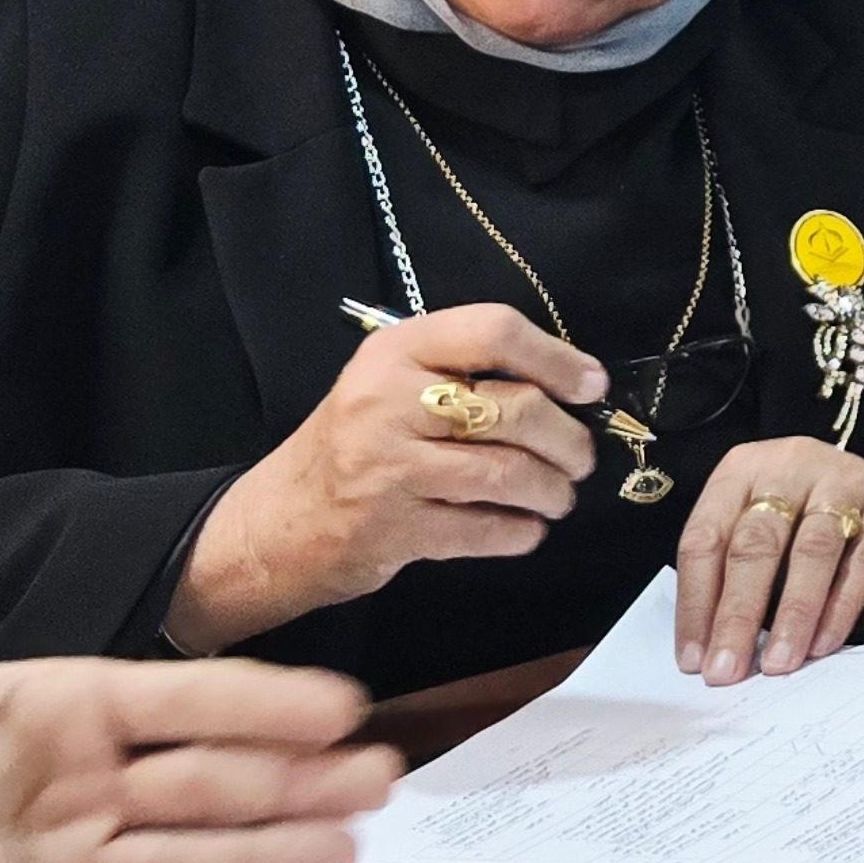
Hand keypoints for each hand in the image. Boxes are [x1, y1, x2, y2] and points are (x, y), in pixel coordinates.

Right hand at [171, 304, 606, 649]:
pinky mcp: (392, 529)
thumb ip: (460, 374)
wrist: (272, 525)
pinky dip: (520, 532)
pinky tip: (524, 529)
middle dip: (568, 441)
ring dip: (552, 491)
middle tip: (580, 459)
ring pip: (509, 474)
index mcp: (395, 352)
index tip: (591, 386)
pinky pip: (485, 529)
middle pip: (518, 409)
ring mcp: (388, 468)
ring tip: (557, 497)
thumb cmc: (350, 449)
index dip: (557, 358)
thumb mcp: (388, 386)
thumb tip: (567, 386)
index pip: (494, 330)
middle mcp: (389, 402)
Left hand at [670, 438, 863, 682]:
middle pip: (755, 543)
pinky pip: (863, 560)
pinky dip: (841, 606)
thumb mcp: (767, 530)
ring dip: (791, 615)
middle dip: (736, 615)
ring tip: (778, 663)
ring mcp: (843, 478)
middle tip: (727, 670)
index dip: (695, 601)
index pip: (705, 537)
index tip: (692, 658)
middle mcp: (789, 465)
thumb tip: (710, 649)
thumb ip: (737, 575)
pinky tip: (824, 643)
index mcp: (743, 469)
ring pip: (810, 551)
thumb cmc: (814, 520)